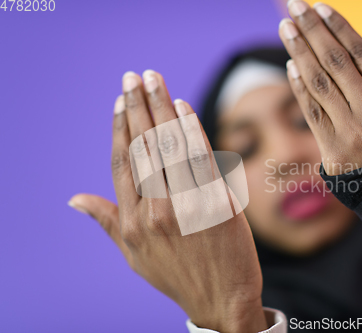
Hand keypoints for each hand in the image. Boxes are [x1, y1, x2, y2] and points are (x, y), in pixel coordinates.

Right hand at [68, 70, 266, 331]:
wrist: (221, 298)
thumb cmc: (176, 273)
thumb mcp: (133, 254)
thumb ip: (107, 221)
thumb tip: (73, 199)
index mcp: (133, 220)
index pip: (123, 161)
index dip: (121, 127)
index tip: (121, 100)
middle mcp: (156, 210)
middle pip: (144, 147)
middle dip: (139, 106)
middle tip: (135, 76)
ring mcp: (188, 207)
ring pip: (171, 147)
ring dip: (162, 108)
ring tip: (156, 80)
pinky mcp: (217, 205)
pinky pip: (202, 160)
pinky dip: (192, 131)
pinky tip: (184, 108)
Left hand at [279, 1, 361, 175]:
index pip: (361, 53)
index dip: (338, 28)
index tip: (320, 8)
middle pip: (335, 61)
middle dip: (312, 30)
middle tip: (294, 6)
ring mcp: (351, 130)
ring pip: (319, 82)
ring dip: (299, 52)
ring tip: (285, 28)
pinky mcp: (334, 150)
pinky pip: (312, 112)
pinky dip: (300, 87)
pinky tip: (291, 66)